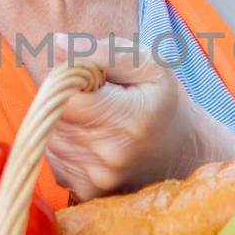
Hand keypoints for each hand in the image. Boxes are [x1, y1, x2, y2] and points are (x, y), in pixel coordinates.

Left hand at [45, 36, 234, 199]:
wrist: (184, 153)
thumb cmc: (164, 102)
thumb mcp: (150, 64)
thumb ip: (104, 51)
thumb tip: (57, 44)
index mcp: (127, 119)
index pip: (64, 96)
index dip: (66, 80)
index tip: (87, 77)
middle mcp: (109, 155)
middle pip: (52, 116)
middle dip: (64, 99)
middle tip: (94, 96)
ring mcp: (97, 178)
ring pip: (50, 137)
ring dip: (64, 122)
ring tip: (96, 117)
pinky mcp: (87, 191)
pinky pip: (55, 158)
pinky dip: (66, 144)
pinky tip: (93, 140)